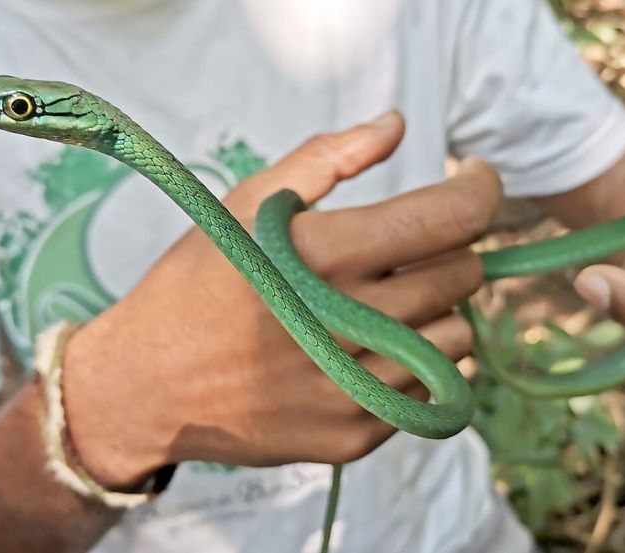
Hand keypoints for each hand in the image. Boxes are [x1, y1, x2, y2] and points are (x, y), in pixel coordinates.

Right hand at [61, 112, 502, 488]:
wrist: (145, 385)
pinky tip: (367, 351)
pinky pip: (431, 393)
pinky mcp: (352, 435)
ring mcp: (351, 388)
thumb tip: (395, 125)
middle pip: (463, 276)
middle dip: (448, 251)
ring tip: (383, 305)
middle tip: (406, 249)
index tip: (472, 181)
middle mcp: (344, 325)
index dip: (479, 189)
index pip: (451, 218)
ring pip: (458, 338)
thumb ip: (325, 158)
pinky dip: (414, 365)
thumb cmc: (195, 285)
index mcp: (321, 256)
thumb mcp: (244, 206)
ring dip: (435, 312)